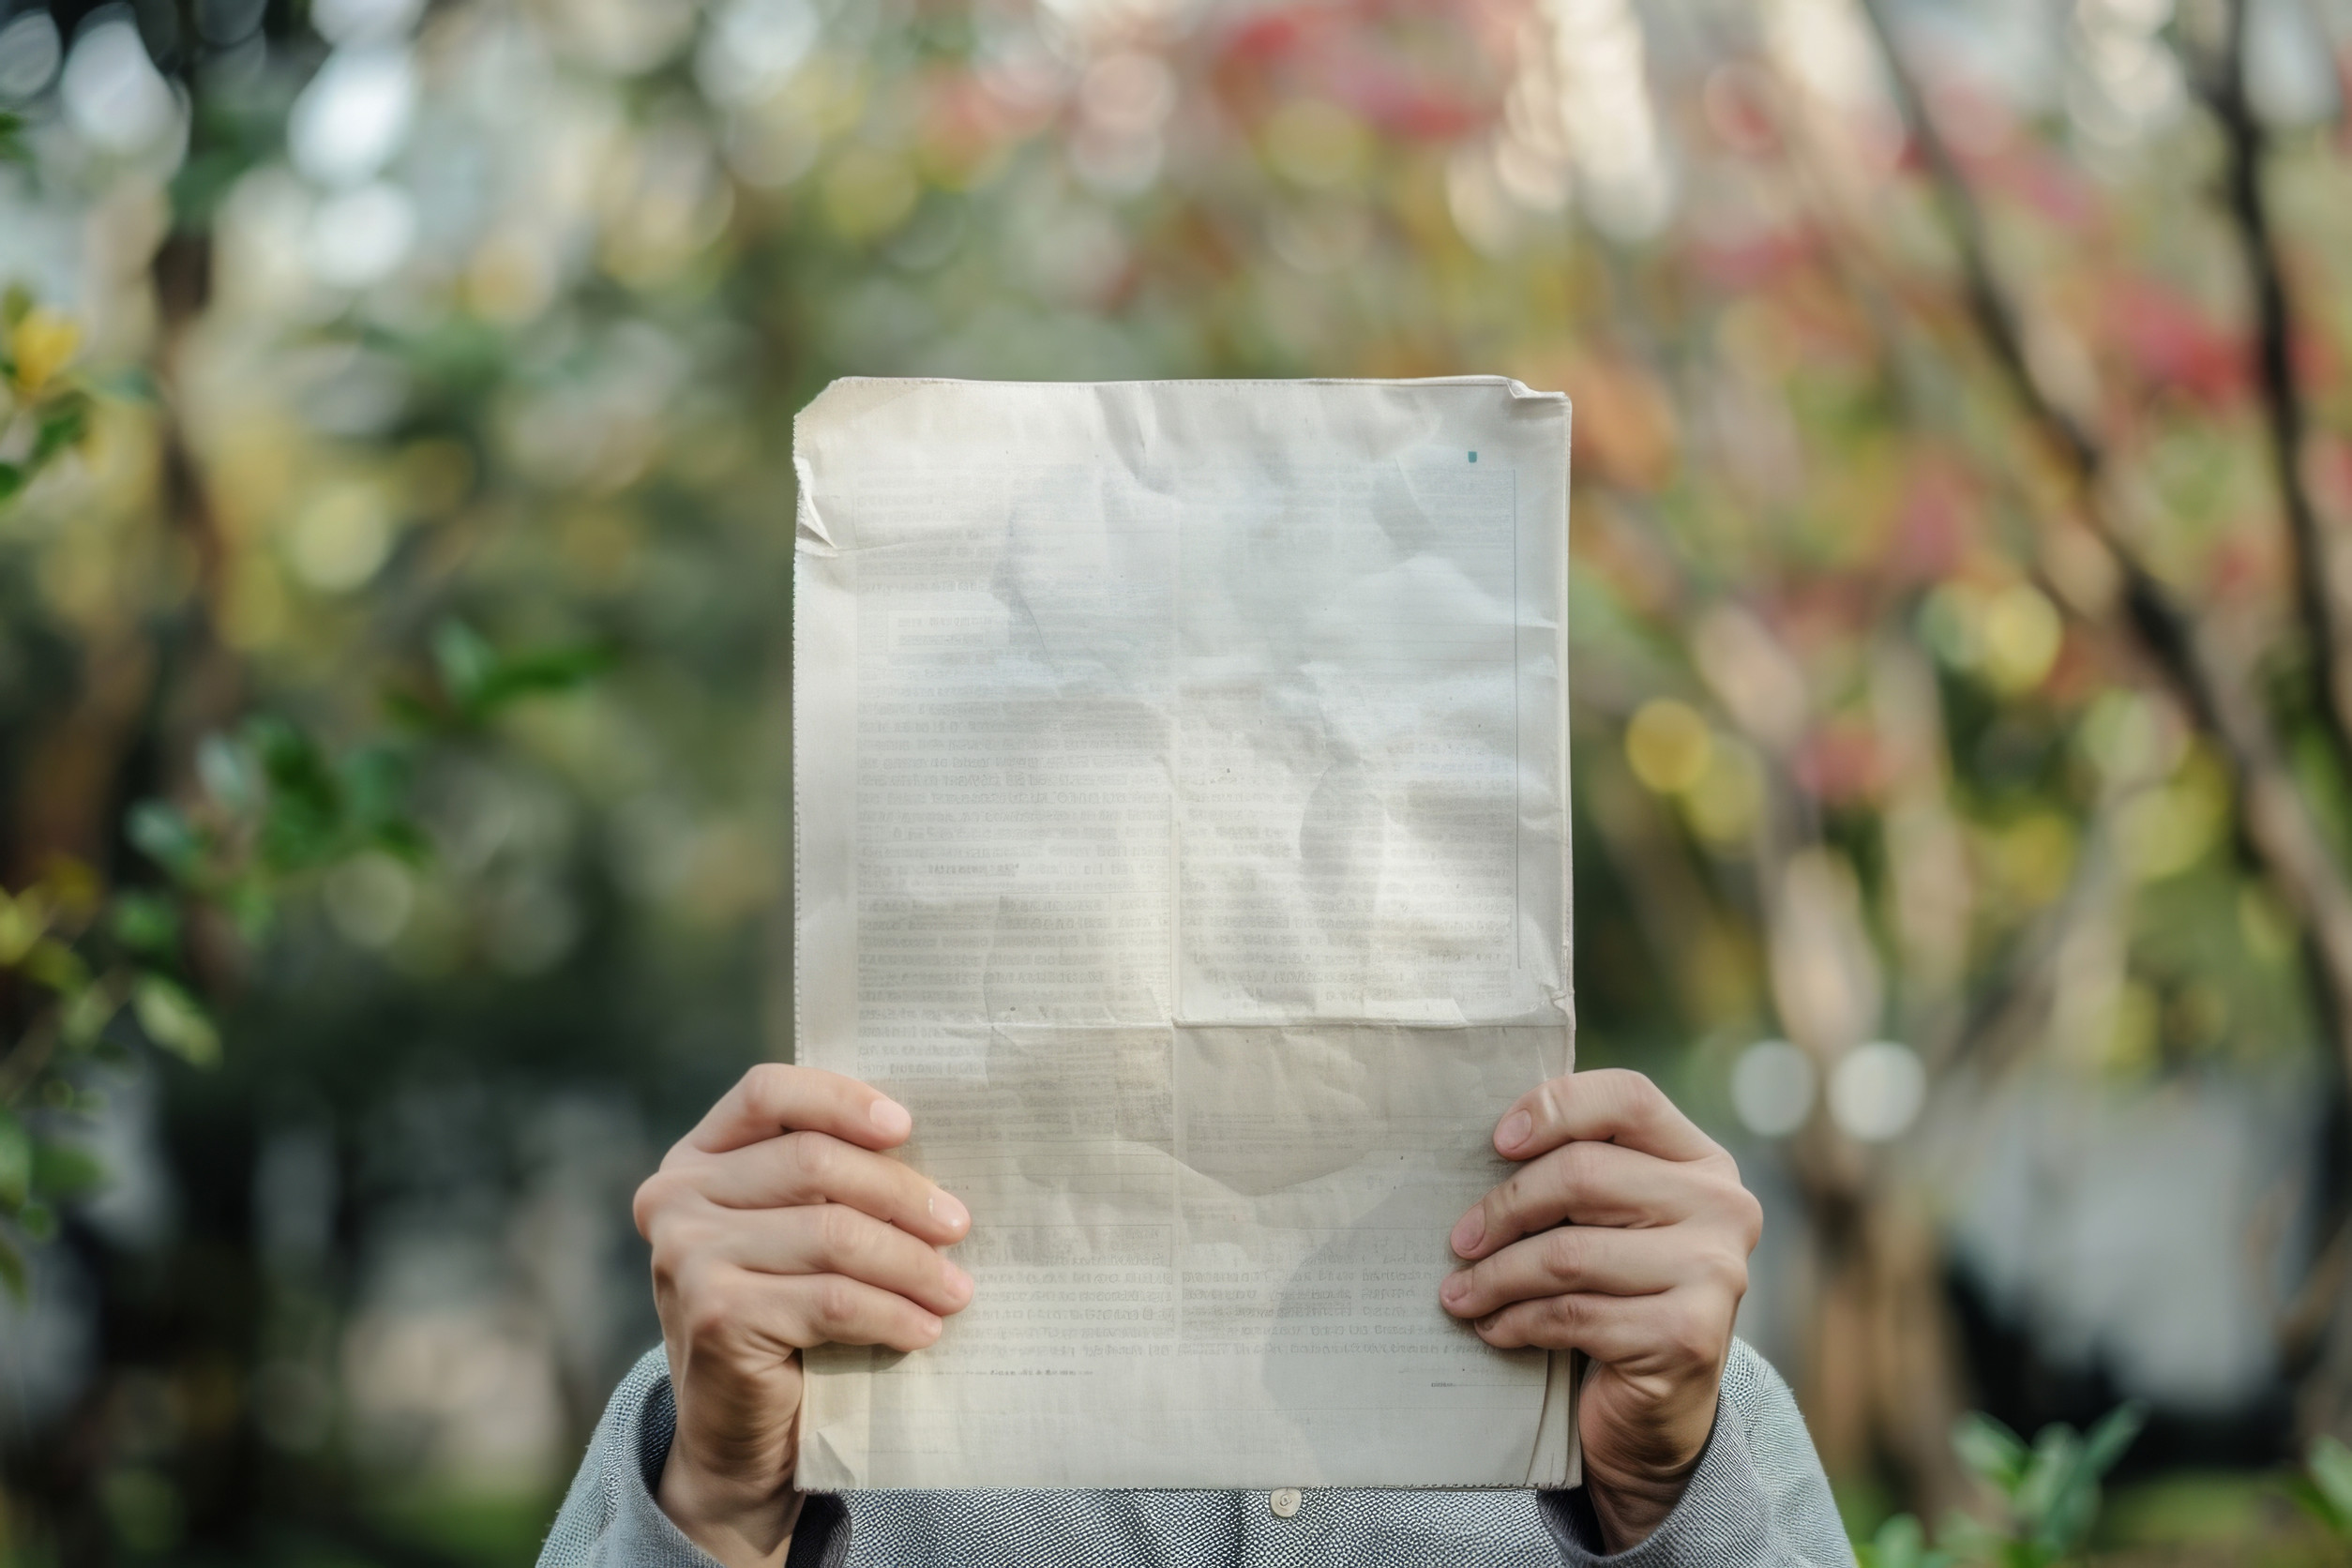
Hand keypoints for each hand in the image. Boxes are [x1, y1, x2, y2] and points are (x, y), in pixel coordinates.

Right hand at [632, 1064, 974, 1567]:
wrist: (736, 1435)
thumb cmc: (782, 1317)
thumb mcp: (792, 1234)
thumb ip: (826, 1184)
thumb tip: (931, 1148)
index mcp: (696, 1159)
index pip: (767, 1094)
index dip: (839, 1099)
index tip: (906, 1126)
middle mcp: (676, 1197)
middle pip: (813, 1162)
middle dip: (901, 1194)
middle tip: (960, 1226)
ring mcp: (687, 1255)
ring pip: (832, 1234)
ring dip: (911, 1263)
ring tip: (956, 1288)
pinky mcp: (715, 1315)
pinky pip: (832, 1300)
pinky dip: (892, 1313)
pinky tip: (925, 1328)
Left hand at [1439, 1068, 1761, 1550]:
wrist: (1660, 1409)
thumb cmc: (1619, 1292)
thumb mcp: (1610, 1221)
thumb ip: (1578, 1173)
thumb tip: (1487, 1145)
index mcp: (1703, 1161)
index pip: (1628, 1099)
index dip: (1555, 1108)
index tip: (1497, 1141)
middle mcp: (1723, 1207)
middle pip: (1584, 1174)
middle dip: (1505, 1208)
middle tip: (1459, 1239)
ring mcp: (1714, 1273)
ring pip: (1568, 1253)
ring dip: (1496, 1275)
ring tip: (1458, 1292)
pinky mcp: (1688, 1336)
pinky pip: (1573, 1315)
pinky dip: (1517, 1320)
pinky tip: (1492, 1327)